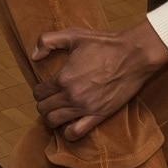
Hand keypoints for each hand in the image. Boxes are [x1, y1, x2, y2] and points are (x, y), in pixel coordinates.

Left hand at [30, 21, 167, 141]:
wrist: (133, 55)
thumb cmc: (104, 44)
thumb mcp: (73, 35)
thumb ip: (48, 41)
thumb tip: (34, 56)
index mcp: (63, 77)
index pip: (39, 92)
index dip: (38, 91)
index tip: (44, 89)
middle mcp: (71, 95)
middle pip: (44, 109)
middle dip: (43, 105)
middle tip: (49, 100)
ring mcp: (85, 107)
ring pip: (55, 122)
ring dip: (52, 118)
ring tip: (56, 112)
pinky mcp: (99, 115)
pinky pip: (77, 133)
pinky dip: (68, 133)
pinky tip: (68, 126)